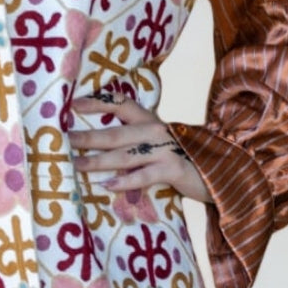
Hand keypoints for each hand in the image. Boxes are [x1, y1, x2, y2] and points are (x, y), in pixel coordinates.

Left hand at [68, 96, 212, 203]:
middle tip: (62, 140)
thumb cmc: (187, 159)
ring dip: (96, 161)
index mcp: (151, 122)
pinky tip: (106, 185)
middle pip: (114, 132)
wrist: (226, 170)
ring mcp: (165, 149)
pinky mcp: (173, 168)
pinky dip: (124, 181)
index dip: (96, 102)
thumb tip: (103, 151)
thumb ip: (138, 145)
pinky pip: (143, 175)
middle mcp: (156, 130)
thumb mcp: (162, 145)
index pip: (120, 104)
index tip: (73, 104)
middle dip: (86, 137)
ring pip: (123, 154)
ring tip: (75, 164)